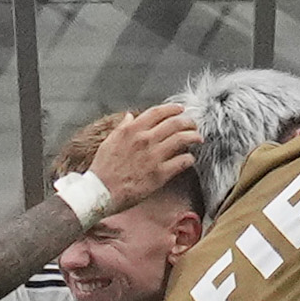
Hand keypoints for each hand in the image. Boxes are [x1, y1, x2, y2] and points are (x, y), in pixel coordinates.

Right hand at [83, 100, 201, 211]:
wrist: (101, 192)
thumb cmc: (103, 168)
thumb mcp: (109, 142)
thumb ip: (122, 128)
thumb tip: (130, 116)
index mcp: (132, 130)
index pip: (158, 112)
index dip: (172, 108)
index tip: (180, 109)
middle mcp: (145, 140)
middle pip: (175, 123)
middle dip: (188, 122)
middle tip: (193, 125)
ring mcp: (154, 157)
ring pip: (182, 139)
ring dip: (193, 137)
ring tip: (198, 138)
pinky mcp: (160, 174)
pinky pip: (182, 162)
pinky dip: (189, 158)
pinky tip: (190, 159)